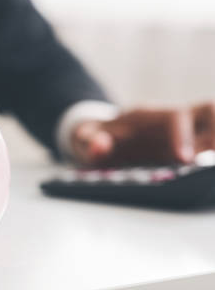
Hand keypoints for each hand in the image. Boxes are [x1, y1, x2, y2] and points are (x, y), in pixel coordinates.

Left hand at [71, 102, 214, 166]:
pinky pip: (210, 145)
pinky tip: (207, 179)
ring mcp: (187, 132)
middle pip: (210, 110)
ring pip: (213, 124)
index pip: (177, 116)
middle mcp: (174, 119)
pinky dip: (210, 159)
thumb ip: (89, 139)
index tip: (184, 160)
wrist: (103, 136)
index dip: (183, 136)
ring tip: (211, 173)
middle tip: (212, 162)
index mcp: (148, 115)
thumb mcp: (87, 137)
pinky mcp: (193, 146)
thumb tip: (98, 146)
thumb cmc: (99, 137)